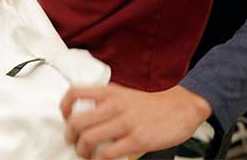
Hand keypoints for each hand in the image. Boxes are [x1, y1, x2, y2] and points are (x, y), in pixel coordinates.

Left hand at [60, 84, 211, 159]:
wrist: (183, 106)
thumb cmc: (154, 103)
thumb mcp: (125, 93)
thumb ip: (105, 101)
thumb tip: (86, 114)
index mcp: (110, 92)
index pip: (74, 93)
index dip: (64, 107)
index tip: (65, 118)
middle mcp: (114, 105)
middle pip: (76, 122)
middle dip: (69, 137)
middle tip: (73, 143)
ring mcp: (125, 123)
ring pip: (88, 139)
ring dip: (82, 151)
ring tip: (86, 155)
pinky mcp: (137, 140)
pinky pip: (109, 153)